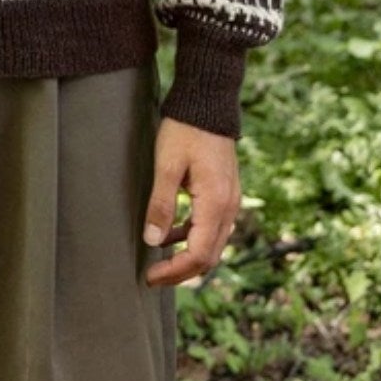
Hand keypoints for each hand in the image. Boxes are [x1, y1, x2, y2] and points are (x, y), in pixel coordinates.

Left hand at [141, 117, 240, 287]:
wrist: (208, 103)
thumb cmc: (185, 130)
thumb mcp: (166, 165)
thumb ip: (160, 204)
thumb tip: (152, 241)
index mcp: (215, 204)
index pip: (198, 255)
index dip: (174, 272)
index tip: (150, 277)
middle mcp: (229, 208)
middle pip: (209, 257)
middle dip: (181, 272)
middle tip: (152, 277)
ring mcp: (230, 201)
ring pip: (212, 245)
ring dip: (187, 256)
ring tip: (158, 259)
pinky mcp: (225, 194)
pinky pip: (212, 228)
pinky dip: (192, 237)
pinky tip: (171, 232)